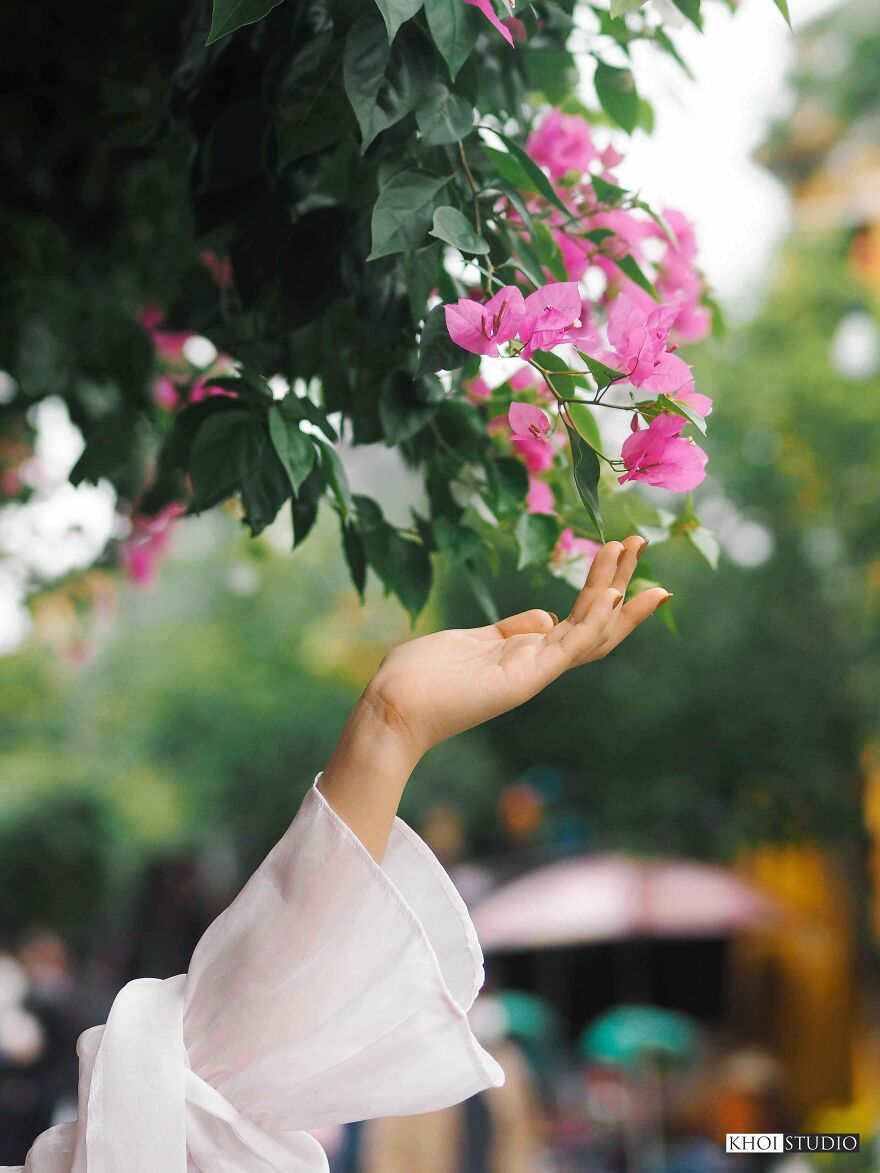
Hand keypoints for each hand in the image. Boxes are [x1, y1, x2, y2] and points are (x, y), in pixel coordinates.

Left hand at [365, 535, 667, 758]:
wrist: (392, 707)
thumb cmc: (421, 676)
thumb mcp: (472, 639)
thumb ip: (509, 629)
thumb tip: (547, 616)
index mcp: (525, 653)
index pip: (580, 621)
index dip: (604, 588)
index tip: (620, 553)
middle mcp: (537, 663)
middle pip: (595, 623)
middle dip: (619, 581)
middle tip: (641, 542)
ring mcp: (534, 672)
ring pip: (591, 630)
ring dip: (613, 590)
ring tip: (630, 549)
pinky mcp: (525, 678)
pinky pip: (569, 647)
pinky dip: (594, 621)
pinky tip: (610, 593)